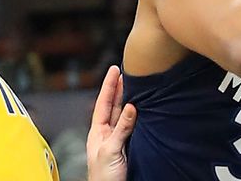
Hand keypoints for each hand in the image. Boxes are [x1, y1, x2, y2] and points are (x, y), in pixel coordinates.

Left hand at [87, 65, 135, 180]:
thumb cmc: (104, 178)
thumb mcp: (110, 150)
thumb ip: (121, 129)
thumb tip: (130, 106)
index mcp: (98, 132)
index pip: (103, 103)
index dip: (108, 85)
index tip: (114, 69)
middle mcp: (108, 133)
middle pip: (113, 105)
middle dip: (119, 88)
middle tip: (126, 71)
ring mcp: (119, 139)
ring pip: (123, 114)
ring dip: (128, 99)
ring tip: (134, 83)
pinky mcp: (130, 146)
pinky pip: (133, 125)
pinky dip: (137, 114)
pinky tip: (142, 107)